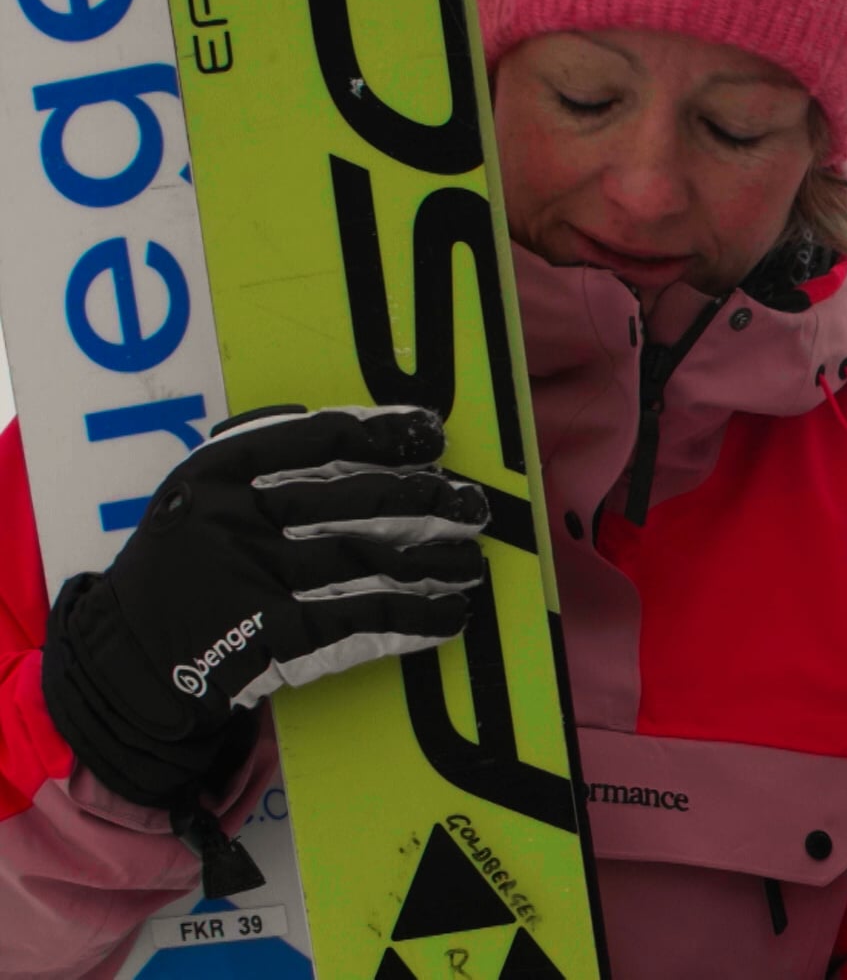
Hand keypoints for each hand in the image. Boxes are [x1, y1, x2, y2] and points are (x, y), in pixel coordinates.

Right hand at [40, 405, 488, 806]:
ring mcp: (256, 578)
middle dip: (428, 499)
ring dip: (435, 561)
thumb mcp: (196, 499)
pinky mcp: (276, 636)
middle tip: (472, 504)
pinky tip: (451, 614)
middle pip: (357, 499)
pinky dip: (417, 616)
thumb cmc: (180, 570)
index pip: (319, 438)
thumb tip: (362, 437)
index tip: (433, 434)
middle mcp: (236, 519)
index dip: (386, 433)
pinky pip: (365, 619)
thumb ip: (260, 462)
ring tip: (472, 562)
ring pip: (371, 560)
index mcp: (218, 473)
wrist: (125, 661)